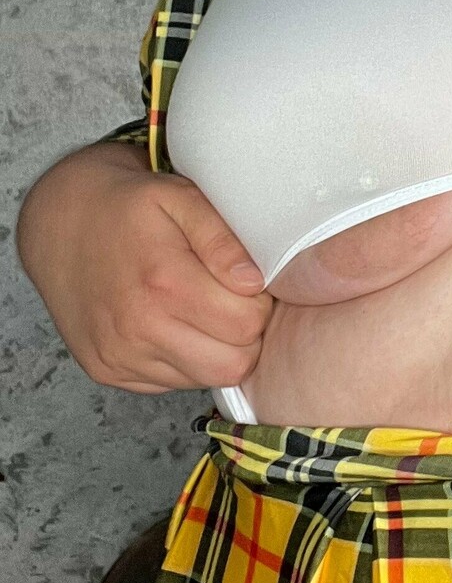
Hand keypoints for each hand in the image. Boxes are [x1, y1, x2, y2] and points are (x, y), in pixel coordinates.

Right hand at [16, 141, 272, 392]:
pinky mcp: (107, 371)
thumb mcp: (180, 198)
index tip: (249, 286)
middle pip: (232, 365)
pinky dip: (183, 360)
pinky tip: (173, 324)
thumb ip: (222, 238)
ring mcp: (119, 356)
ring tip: (202, 311)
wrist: (60, 223)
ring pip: (203, 379)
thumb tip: (254, 281)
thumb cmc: (127, 208)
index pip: (248, 325)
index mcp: (164, 283)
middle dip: (245, 336)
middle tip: (232, 302)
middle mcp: (137, 328)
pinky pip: (170, 384)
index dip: (260, 305)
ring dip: (215, 351)